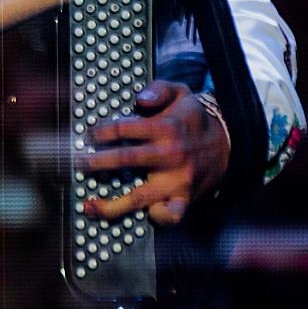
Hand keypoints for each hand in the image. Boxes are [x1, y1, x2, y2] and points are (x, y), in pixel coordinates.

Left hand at [83, 80, 228, 225]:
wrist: (229, 142)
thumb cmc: (194, 118)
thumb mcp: (180, 92)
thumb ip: (158, 90)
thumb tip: (139, 100)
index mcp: (165, 128)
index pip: (123, 129)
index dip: (100, 132)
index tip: (88, 136)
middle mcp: (170, 155)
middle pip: (125, 160)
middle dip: (96, 162)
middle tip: (78, 163)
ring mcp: (178, 180)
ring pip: (140, 196)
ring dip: (112, 205)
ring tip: (89, 206)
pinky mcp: (186, 198)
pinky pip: (170, 215)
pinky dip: (157, 218)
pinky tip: (143, 214)